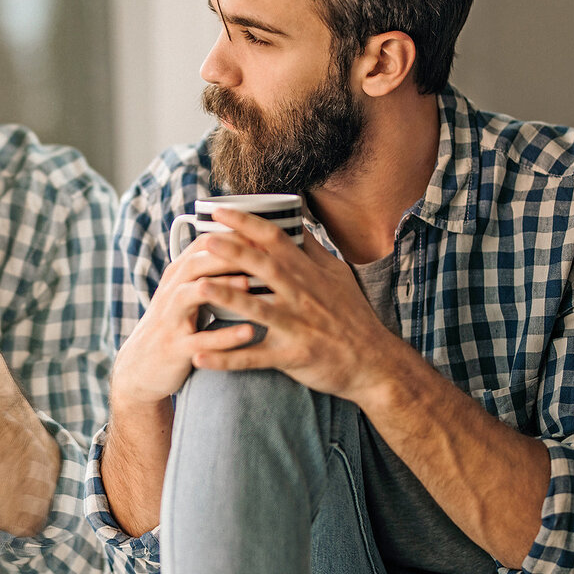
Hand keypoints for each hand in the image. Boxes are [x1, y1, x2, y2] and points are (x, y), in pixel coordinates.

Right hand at [109, 235, 261, 408]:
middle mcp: (171, 292)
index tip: (262, 232)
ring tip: (250, 285)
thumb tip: (240, 248)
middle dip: (229, 254)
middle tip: (262, 251)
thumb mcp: (182, 293)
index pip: (202, 244)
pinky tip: (248, 332)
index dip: (231, 236)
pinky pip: (201, 340)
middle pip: (196, 263)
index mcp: (177, 276)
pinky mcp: (176, 348)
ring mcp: (171, 319)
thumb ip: (204, 272)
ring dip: (223, 288)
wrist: (140, 367)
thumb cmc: (172, 326)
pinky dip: (225, 336)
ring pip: (193, 295)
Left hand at [188, 208, 398, 403]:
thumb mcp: (338, 275)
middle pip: (264, 267)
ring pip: (258, 310)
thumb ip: (312, 250)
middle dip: (234, 252)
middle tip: (205, 239)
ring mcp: (297, 327)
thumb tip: (295, 220)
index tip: (220, 211)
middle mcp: (302, 296)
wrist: (374, 363)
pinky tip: (199, 358)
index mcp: (308, 274)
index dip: (247, 223)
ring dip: (228, 298)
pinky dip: (226, 358)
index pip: (276, 239)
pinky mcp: (292, 356)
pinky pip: (254, 358)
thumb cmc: (352, 316)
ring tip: (198, 288)